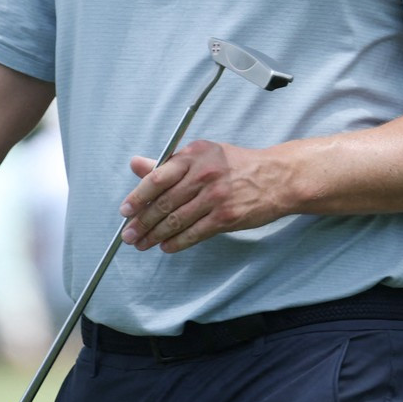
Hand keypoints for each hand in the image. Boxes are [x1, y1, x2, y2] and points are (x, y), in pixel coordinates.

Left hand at [118, 140, 292, 252]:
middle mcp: (204, 174)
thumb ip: (169, 163)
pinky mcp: (226, 216)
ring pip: (177, 220)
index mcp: (195, 154)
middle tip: (129, 235)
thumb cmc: (237, 166)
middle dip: (142, 222)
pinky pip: (195, 233)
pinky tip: (166, 246)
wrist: (277, 178)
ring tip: (142, 244)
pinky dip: (177, 242)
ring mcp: (216, 196)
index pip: (158, 178)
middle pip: (164, 203)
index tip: (125, 211)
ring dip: (155, 235)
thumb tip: (136, 165)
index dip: (138, 197)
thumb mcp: (204, 155)